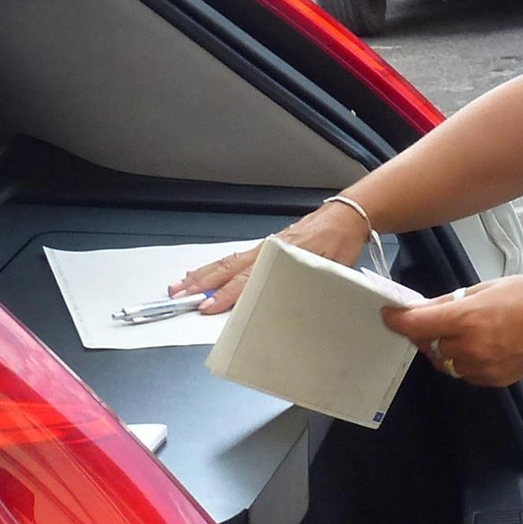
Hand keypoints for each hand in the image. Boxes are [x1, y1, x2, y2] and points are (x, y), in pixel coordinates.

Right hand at [168, 201, 371, 312]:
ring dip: (200, 275)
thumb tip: (295, 305)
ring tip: (179, 285)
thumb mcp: (331, 268)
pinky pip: (232, 258)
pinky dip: (213, 266)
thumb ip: (311, 285)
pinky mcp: (264, 247)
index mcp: (279, 256)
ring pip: (225, 263)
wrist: (345, 217)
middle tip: (177, 296)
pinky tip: (201, 272)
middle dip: (199, 285)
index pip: (246, 280)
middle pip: (226, 270)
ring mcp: (262, 248)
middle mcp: (265, 251)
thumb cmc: (339, 243)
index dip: (225, 295)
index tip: (206, 305)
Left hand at [381, 274, 522, 387]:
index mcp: (465, 318)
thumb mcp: (486, 288)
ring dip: (441, 348)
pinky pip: (464, 373)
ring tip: (457, 331)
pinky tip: (475, 344)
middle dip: (422, 333)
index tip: (390, 315)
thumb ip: (450, 301)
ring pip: (443, 362)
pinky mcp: (493, 379)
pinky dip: (461, 360)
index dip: (396, 320)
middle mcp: (470, 346)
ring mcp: (482, 367)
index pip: (415, 325)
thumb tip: (426, 308)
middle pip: (426, 345)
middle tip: (430, 319)